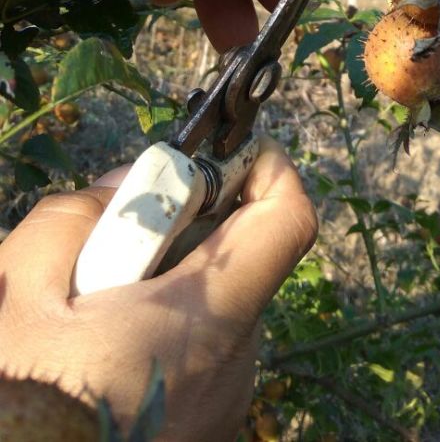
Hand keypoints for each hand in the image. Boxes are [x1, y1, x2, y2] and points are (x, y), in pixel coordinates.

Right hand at [0, 139, 316, 440]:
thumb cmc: (25, 404)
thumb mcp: (17, 290)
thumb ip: (76, 216)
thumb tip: (125, 184)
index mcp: (205, 320)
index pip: (286, 220)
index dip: (265, 167)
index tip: (217, 151)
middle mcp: (232, 364)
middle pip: (236, 261)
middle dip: (181, 229)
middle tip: (108, 237)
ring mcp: (222, 404)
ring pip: (209, 308)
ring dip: (159, 286)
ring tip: (83, 310)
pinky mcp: (203, 429)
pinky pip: (196, 355)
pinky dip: (155, 334)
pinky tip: (93, 355)